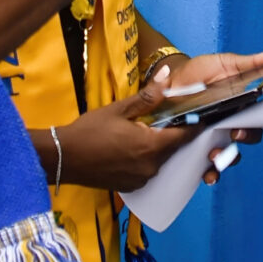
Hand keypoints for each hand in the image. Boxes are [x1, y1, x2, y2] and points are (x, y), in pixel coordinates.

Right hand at [43, 89, 199, 191]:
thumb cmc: (89, 131)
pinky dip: (145, 160)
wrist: (63, 158)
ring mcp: (141, 180)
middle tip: (167, 120)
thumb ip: (147, 96)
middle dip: (172, 135)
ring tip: (145, 133)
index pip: (184, 136)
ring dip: (157, 148)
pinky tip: (132, 149)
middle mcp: (151, 167)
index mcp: (151, 147)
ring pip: (159, 161)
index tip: (199, 115)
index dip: (193, 125)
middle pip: (172, 149)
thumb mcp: (119, 109)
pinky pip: (147, 171)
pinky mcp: (131, 187)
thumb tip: (166, 75)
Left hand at [149, 48, 262, 182]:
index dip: (250, 132)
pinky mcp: (194, 145)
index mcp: (240, 107)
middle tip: (222, 145)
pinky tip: (205, 174)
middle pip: (240, 144)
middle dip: (236, 150)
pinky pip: (204, 164)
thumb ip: (254, 63)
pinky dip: (209, 172)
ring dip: (222, 164)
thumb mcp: (227, 64)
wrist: (170, 78)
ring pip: (225, 157)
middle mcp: (228, 124)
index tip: (238, 133)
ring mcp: (211, 136)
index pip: (254, 125)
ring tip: (212, 159)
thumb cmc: (200, 71)